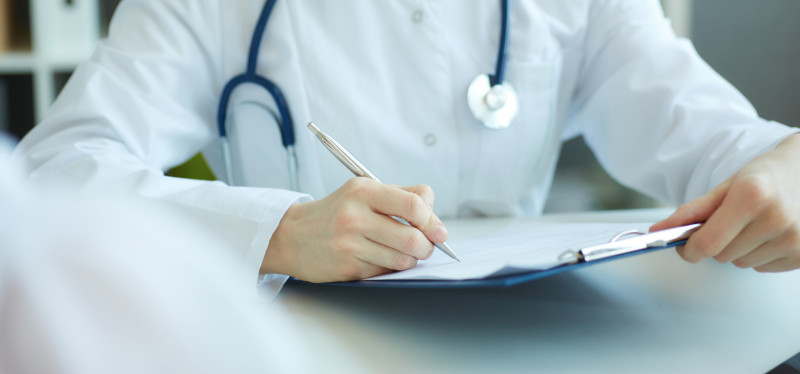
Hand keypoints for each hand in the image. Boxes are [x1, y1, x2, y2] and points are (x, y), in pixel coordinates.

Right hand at [260, 178, 447, 282]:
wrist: (292, 236)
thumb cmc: (336, 213)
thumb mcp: (363, 191)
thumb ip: (402, 194)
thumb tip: (433, 208)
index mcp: (363, 191)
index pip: (413, 205)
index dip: (432, 221)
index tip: (439, 231)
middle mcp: (355, 216)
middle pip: (413, 237)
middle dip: (427, 246)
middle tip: (426, 246)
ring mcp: (350, 244)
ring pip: (402, 259)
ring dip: (411, 259)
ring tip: (403, 252)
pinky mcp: (347, 268)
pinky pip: (385, 271)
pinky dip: (390, 267)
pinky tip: (379, 258)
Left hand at [651, 134, 799, 271]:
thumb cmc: (766, 177)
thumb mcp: (727, 186)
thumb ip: (693, 210)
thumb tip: (661, 230)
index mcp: (752, 196)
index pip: (708, 243)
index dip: (689, 250)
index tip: (684, 247)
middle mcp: (776, 219)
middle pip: (722, 255)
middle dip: (717, 243)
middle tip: (730, 222)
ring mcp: (794, 239)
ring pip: (741, 264)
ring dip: (739, 250)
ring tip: (754, 225)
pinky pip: (762, 268)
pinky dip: (759, 255)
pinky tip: (770, 234)